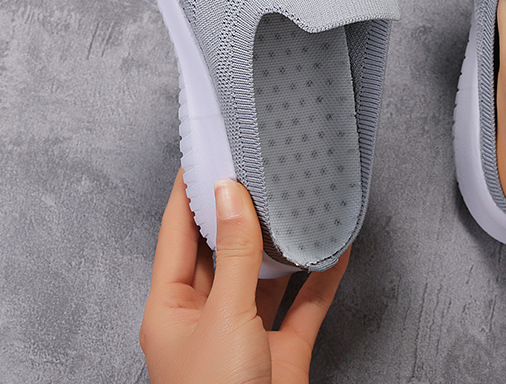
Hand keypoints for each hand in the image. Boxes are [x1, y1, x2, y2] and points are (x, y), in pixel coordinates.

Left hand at [140, 169, 349, 383]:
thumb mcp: (224, 317)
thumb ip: (234, 254)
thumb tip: (231, 195)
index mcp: (171, 309)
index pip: (178, 234)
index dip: (190, 192)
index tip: (207, 154)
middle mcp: (206, 317)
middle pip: (221, 250)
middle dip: (239, 211)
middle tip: (255, 169)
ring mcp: (245, 334)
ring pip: (264, 275)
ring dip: (281, 244)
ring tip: (295, 202)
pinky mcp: (282, 351)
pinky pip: (304, 303)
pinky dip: (320, 277)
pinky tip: (334, 251)